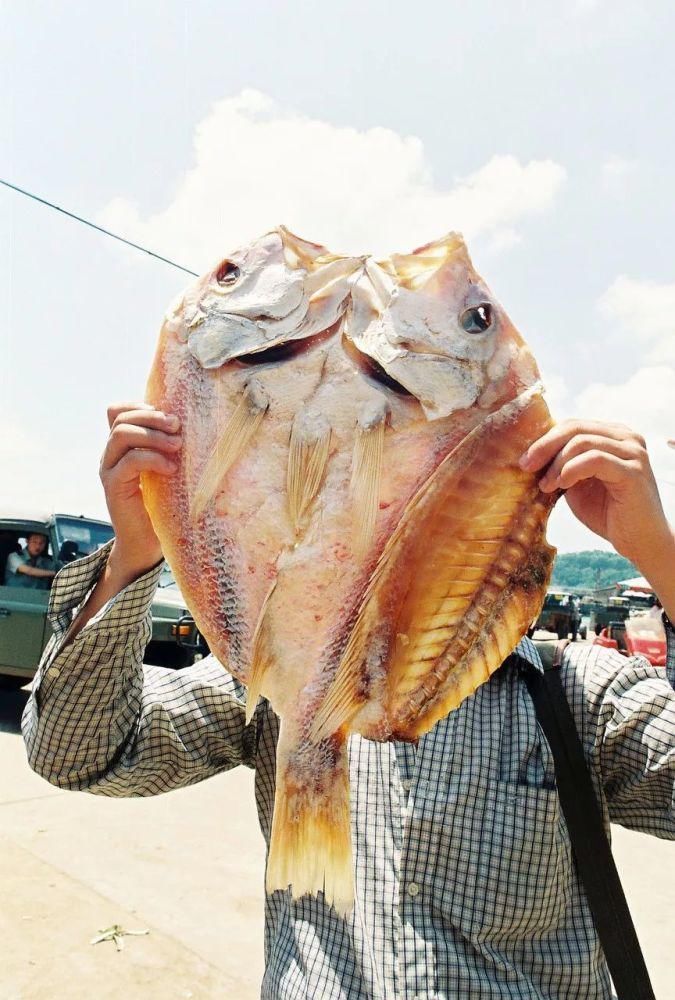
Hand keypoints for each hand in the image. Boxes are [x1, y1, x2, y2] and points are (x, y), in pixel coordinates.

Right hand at [100, 403, 181, 576]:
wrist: (146, 545)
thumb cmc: (163, 505)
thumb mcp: (167, 469)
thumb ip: (168, 448)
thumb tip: (191, 425)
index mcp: (122, 446)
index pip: (118, 410)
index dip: (142, 406)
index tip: (169, 417)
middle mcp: (110, 455)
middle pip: (121, 418)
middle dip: (152, 417)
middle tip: (178, 427)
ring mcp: (109, 470)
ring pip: (122, 434)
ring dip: (154, 435)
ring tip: (178, 446)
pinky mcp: (113, 487)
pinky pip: (129, 461)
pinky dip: (153, 459)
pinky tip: (171, 469)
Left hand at [520, 420, 672, 566]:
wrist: (640, 542)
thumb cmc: (608, 513)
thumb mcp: (577, 483)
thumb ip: (562, 465)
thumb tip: (530, 455)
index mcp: (613, 435)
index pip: (573, 424)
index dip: (545, 439)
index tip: (525, 460)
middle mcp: (627, 437)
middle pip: (575, 427)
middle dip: (545, 446)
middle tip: (526, 466)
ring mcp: (633, 452)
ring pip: (582, 442)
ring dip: (556, 464)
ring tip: (546, 485)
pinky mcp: (633, 471)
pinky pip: (594, 459)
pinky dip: (571, 470)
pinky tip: (561, 485)